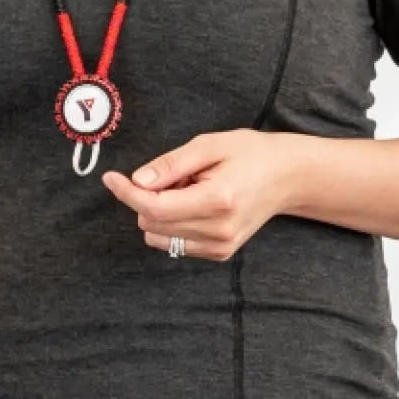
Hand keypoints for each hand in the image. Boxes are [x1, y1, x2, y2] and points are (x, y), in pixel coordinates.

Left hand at [101, 130, 308, 262]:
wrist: (287, 177)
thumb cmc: (250, 154)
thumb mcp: (209, 145)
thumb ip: (171, 164)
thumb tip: (137, 180)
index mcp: (218, 200)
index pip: (155, 208)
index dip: (127, 193)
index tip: (110, 177)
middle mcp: (220, 230)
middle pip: (152, 223)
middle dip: (147, 197)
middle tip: (175, 174)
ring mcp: (221, 246)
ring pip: (158, 237)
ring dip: (159, 212)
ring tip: (188, 189)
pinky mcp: (220, 253)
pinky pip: (174, 243)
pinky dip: (173, 223)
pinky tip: (195, 204)